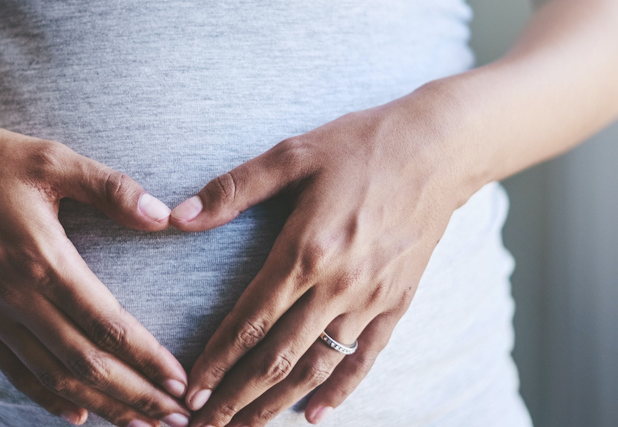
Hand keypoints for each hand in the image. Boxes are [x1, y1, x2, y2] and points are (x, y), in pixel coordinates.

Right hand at [0, 117, 191, 426]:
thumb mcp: (53, 159)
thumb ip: (112, 188)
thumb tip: (163, 217)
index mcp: (42, 258)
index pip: (106, 323)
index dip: (147, 358)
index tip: (180, 381)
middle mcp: (14, 296)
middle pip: (85, 363)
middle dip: (135, 396)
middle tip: (177, 419)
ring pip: (53, 376)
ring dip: (102, 404)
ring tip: (142, 425)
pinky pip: (15, 370)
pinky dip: (47, 398)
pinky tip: (80, 414)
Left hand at [168, 106, 478, 425]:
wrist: (439, 149)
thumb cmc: (360, 144)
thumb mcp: (292, 153)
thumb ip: (234, 188)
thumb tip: (177, 215)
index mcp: (305, 250)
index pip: (250, 320)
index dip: (216, 360)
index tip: (188, 390)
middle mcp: (337, 285)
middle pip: (277, 357)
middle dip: (234, 397)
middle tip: (201, 425)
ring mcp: (369, 300)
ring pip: (315, 368)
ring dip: (275, 405)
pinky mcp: (396, 304)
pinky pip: (364, 359)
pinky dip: (339, 392)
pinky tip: (312, 416)